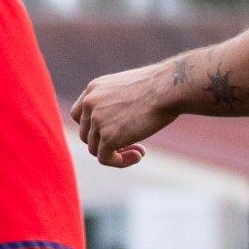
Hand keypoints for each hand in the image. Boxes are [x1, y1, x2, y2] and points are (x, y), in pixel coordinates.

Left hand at [67, 65, 181, 168]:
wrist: (169, 88)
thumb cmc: (159, 87)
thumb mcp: (129, 88)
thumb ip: (115, 104)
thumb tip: (114, 128)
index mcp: (93, 89)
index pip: (79, 116)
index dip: (93, 129)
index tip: (111, 132)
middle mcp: (90, 103)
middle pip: (87, 135)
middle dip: (107, 143)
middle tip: (132, 144)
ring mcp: (97, 120)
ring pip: (95, 149)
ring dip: (116, 154)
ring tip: (139, 151)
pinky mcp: (108, 137)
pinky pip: (104, 158)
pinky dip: (119, 162)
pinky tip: (138, 156)